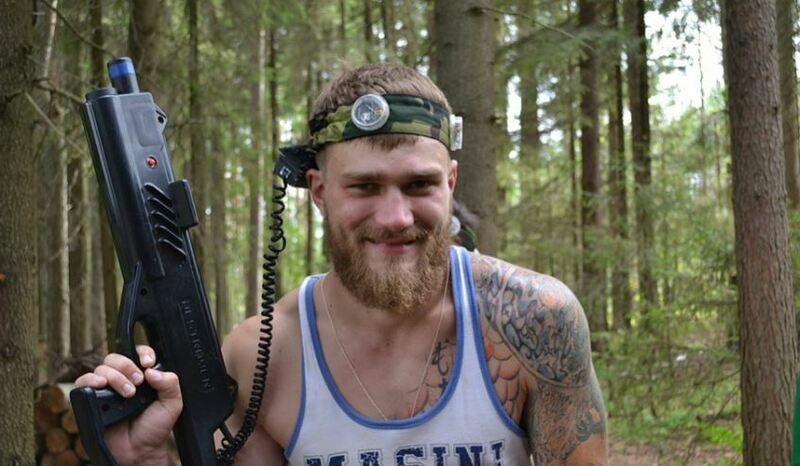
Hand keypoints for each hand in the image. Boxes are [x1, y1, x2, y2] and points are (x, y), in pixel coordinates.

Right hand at [74, 345, 182, 465]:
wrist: (139, 451)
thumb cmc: (154, 428)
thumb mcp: (171, 404)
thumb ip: (170, 383)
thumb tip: (152, 371)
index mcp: (141, 377)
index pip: (138, 353)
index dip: (143, 353)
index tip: (148, 363)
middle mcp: (122, 380)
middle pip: (116, 358)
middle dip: (127, 366)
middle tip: (138, 382)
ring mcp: (106, 390)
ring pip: (102, 368)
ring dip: (115, 377)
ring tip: (127, 394)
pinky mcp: (90, 400)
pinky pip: (83, 382)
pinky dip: (90, 379)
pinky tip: (101, 385)